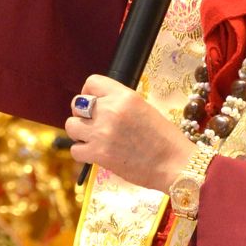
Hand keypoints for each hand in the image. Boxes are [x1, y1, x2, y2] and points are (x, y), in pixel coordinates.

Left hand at [65, 76, 196, 192]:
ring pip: (71, 126)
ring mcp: (102, 132)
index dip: (89, 93)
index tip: (93, 102)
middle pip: (77, 104)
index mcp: (124, 96)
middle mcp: (110, 110)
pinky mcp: (98, 154)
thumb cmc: (164, 139)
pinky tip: (94, 153)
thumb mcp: (144, 109)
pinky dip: (82, 152)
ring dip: (79, 132)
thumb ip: (120, 104)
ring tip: (92, 138)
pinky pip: (75, 149)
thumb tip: (99, 106)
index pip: (92, 82)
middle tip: (94, 124)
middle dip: (82, 114)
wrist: (174, 163)